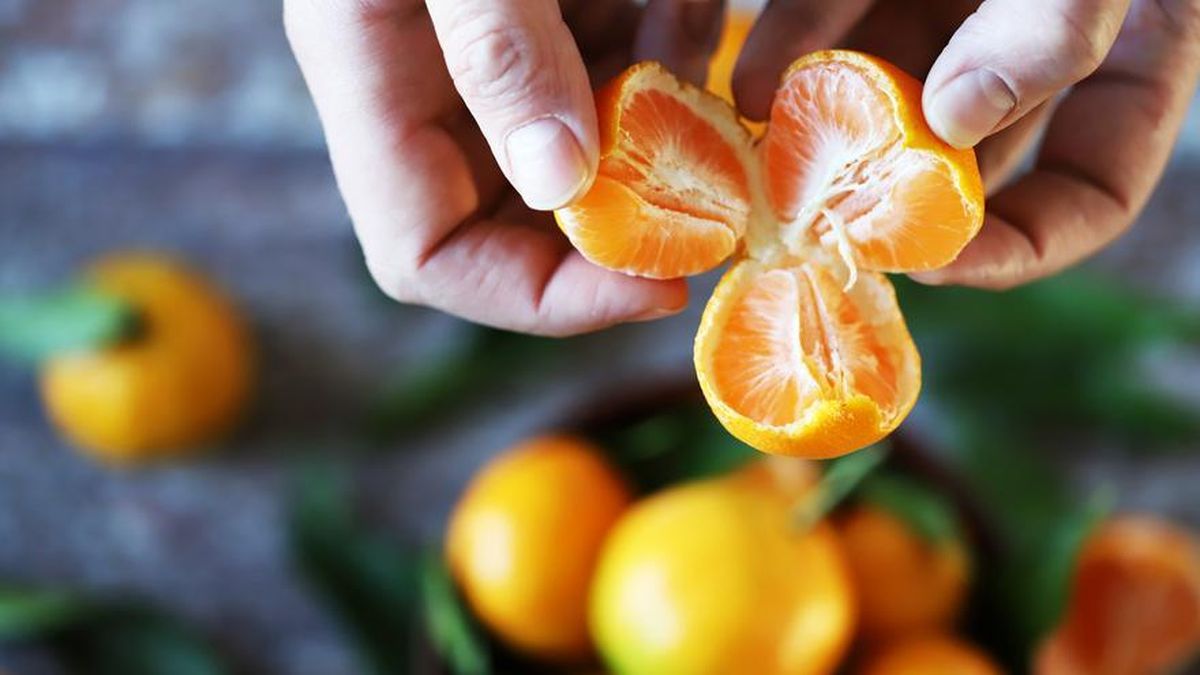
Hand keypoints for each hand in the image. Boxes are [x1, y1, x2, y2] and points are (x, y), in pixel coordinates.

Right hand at [285, 0, 725, 335]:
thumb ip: (497, 53)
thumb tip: (560, 184)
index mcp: (367, 76)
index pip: (425, 257)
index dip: (539, 299)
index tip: (658, 286)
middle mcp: (423, 83)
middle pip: (516, 220)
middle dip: (621, 215)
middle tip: (718, 196)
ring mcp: (488, 52)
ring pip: (585, 144)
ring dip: (661, 119)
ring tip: (701, 58)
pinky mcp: (547, 14)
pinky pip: (611, 68)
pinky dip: (667, 52)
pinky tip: (690, 8)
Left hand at [734, 0, 1199, 288]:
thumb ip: (1052, 27)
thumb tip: (956, 123)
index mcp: (1129, 41)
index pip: (1096, 183)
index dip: (1025, 242)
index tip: (936, 267)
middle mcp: (1030, 30)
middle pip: (969, 147)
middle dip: (896, 192)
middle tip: (827, 233)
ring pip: (885, 84)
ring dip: (824, 133)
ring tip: (770, 171)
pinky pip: (832, 10)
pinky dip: (789, 51)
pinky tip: (752, 90)